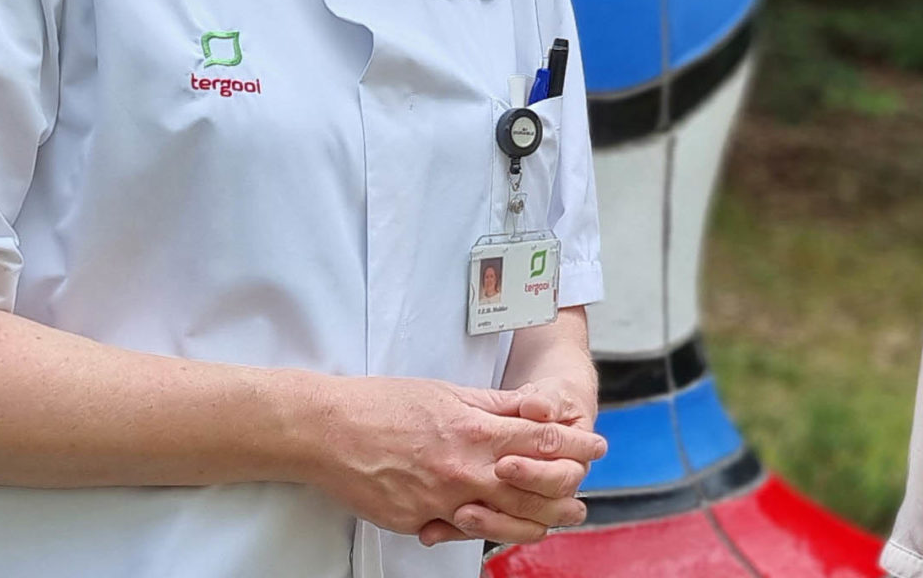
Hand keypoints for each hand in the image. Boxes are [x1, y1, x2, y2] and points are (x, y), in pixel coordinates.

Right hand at [296, 376, 605, 544]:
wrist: (327, 431)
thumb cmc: (383, 404)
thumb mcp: (447, 392)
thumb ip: (495, 406)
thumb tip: (534, 408)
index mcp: (475, 432)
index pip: (543, 441)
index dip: (576, 445)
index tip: (596, 446)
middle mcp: (464, 470)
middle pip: (533, 490)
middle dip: (565, 493)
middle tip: (584, 496)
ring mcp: (440, 501)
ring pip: (503, 520)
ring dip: (536, 521)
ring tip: (555, 521)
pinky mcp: (416, 521)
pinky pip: (458, 530)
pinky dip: (482, 529)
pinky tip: (498, 527)